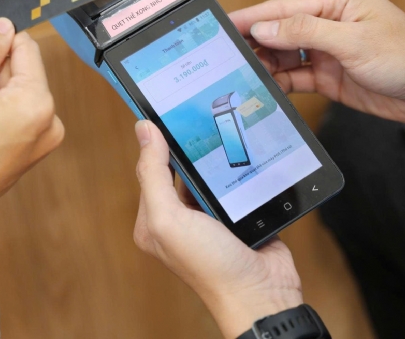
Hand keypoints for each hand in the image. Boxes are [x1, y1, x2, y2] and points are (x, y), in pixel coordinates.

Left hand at [133, 120, 302, 338]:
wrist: (261, 292)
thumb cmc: (209, 265)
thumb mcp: (168, 219)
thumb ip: (153, 175)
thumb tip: (143, 131)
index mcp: (153, 219)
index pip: (150, 170)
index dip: (155, 141)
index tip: (165, 111)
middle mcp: (178, 217)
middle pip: (180, 169)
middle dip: (187, 146)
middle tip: (199, 115)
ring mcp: (208, 216)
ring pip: (207, 174)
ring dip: (214, 157)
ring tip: (221, 127)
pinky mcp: (236, 214)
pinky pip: (232, 183)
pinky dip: (236, 170)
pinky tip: (242, 151)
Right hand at [230, 0, 404, 123]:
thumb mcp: (353, 41)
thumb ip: (304, 32)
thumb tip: (264, 29)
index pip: (283, 7)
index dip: (252, 18)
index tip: (224, 26)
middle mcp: (327, 20)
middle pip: (278, 31)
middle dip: (253, 44)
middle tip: (226, 57)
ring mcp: (325, 49)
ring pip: (281, 55)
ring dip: (263, 65)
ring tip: (240, 75)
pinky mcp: (325, 74)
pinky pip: (292, 76)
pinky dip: (277, 82)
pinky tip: (263, 88)